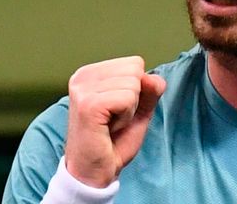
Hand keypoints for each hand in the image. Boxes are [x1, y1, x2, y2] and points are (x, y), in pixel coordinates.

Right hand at [64, 56, 165, 186]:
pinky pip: (127, 99)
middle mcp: (83, 76)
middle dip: (133, 99)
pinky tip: (109, 129)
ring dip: (129, 110)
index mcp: (91, 72)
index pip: (135, 63)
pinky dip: (125, 117)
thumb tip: (154, 77)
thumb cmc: (113, 141)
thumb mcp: (139, 110)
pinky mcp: (88, 104)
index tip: (117, 110)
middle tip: (114, 119)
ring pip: (133, 84)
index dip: (136, 90)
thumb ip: (150, 90)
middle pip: (135, 71)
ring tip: (110, 125)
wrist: (94, 172)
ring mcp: (83, 89)